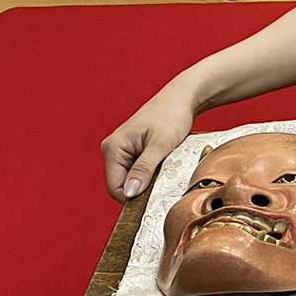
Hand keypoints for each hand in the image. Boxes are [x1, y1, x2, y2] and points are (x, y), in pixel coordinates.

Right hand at [100, 85, 196, 202]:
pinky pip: (137, 170)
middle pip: (122, 185)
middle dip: (141, 188)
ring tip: (165, 168)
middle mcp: (112, 149)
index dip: (133, 197)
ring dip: (148, 180)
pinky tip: (163, 164)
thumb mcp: (160, 145)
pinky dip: (151, 173)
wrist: (182, 98)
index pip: (115, 188)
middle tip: (163, 180)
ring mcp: (122, 150)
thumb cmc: (171, 115)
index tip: (154, 196)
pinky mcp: (132, 150)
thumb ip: (143, 169)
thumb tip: (129, 193)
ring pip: (131, 179)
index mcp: (113, 148)